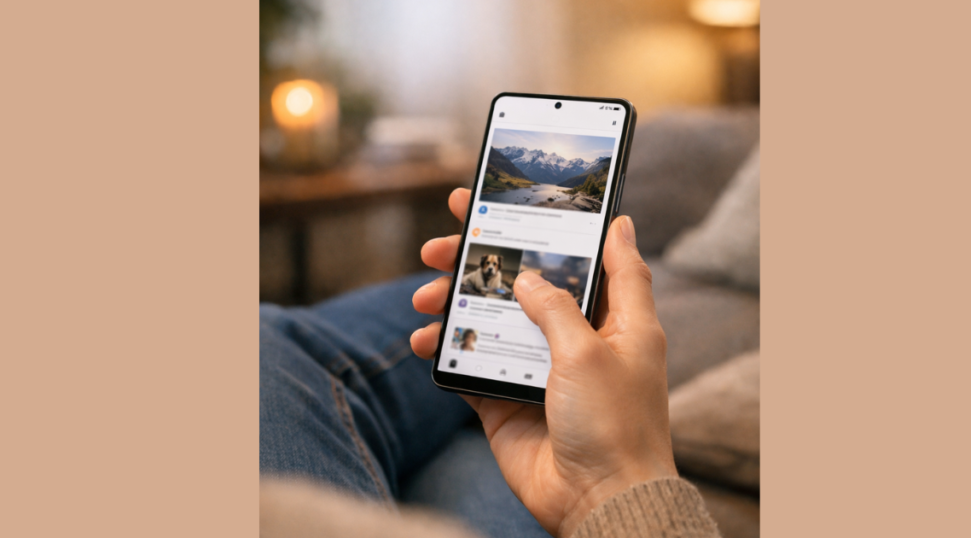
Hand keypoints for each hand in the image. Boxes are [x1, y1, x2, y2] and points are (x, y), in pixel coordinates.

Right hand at [411, 188, 676, 537]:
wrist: (597, 500)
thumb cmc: (614, 424)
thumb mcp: (593, 349)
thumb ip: (560, 303)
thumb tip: (533, 270)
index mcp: (614, 318)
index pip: (586, 253)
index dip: (557, 221)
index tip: (519, 195)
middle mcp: (577, 337)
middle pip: (525, 281)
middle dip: (481, 258)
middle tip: (442, 240)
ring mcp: (539, 366)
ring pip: (490, 316)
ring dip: (455, 301)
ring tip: (423, 293)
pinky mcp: (508, 397)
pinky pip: (470, 362)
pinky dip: (445, 349)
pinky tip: (424, 339)